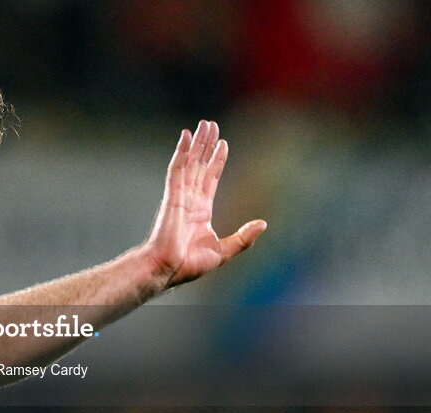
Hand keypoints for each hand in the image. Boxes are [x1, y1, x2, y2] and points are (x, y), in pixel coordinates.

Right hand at [143, 120, 266, 288]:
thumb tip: (263, 224)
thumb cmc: (189, 264)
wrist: (167, 268)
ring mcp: (180, 195)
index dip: (217, 161)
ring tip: (205, 124)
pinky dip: (181, 151)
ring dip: (197, 143)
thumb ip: (243, 238)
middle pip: (200, 165)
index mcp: (201, 211)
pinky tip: (187, 136)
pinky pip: (177, 168)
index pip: (210, 179)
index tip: (223, 144)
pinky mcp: (172, 195)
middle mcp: (190, 199)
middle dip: (207, 145)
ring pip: (190, 162)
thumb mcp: (223, 251)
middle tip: (212, 126)